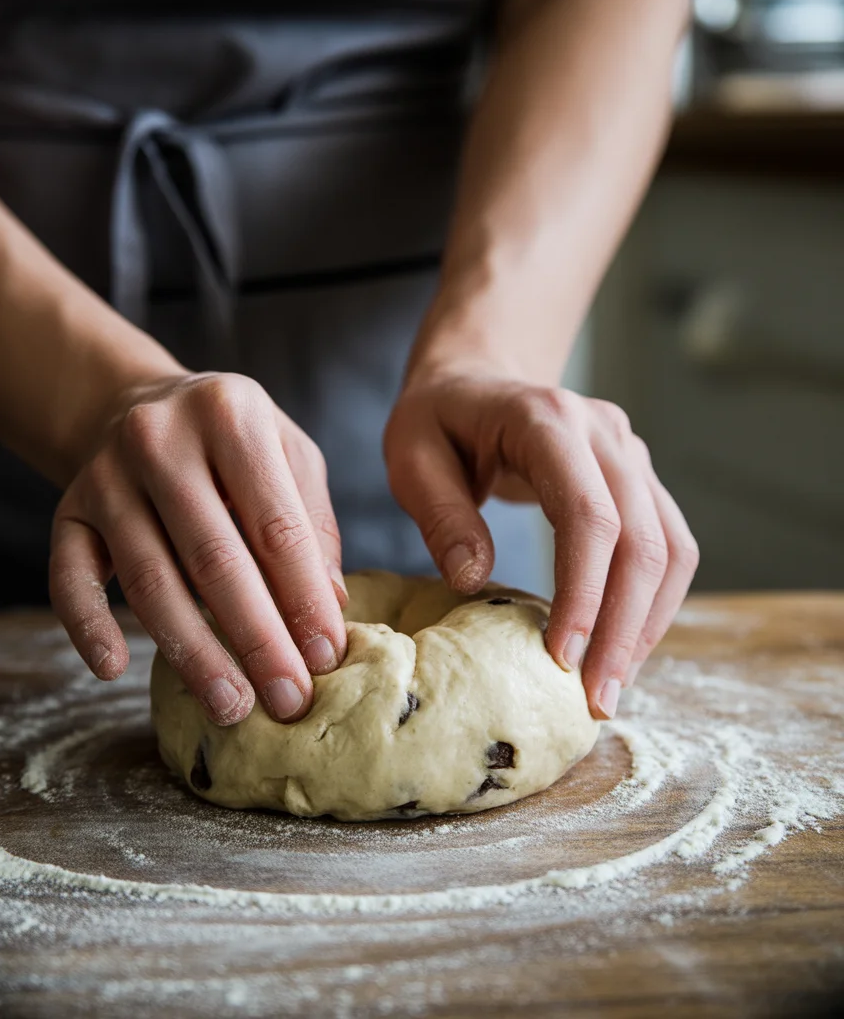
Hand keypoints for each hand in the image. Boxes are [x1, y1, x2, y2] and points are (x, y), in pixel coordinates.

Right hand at [49, 372, 347, 724]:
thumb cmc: (231, 439)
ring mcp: (106, 477)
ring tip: (230, 705)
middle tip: (287, 699)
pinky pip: (70, 577)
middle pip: (214, 558)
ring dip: (192, 651)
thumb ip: (313, 521)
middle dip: (256, 638)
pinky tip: (113, 669)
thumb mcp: (287, 452)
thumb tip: (330, 605)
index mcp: (230, 416)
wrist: (139, 404)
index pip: (275, 525)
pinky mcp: (68, 511)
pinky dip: (88, 626)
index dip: (303, 597)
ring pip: (150, 578)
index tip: (326, 657)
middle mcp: (161, 439)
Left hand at [384, 372, 698, 718]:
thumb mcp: (411, 456)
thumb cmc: (437, 422)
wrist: (475, 380)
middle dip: (623, 628)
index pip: (588, 514)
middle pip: (642, 540)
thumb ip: (442, 514)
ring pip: (669, 548)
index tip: (560, 659)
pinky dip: (653, 602)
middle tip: (597, 699)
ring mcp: (629, 452)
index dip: (584, 592)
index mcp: (546, 420)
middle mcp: (603, 432)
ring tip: (612, 687)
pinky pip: (667, 545)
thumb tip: (476, 582)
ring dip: (647, 623)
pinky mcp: (638, 478)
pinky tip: (623, 647)